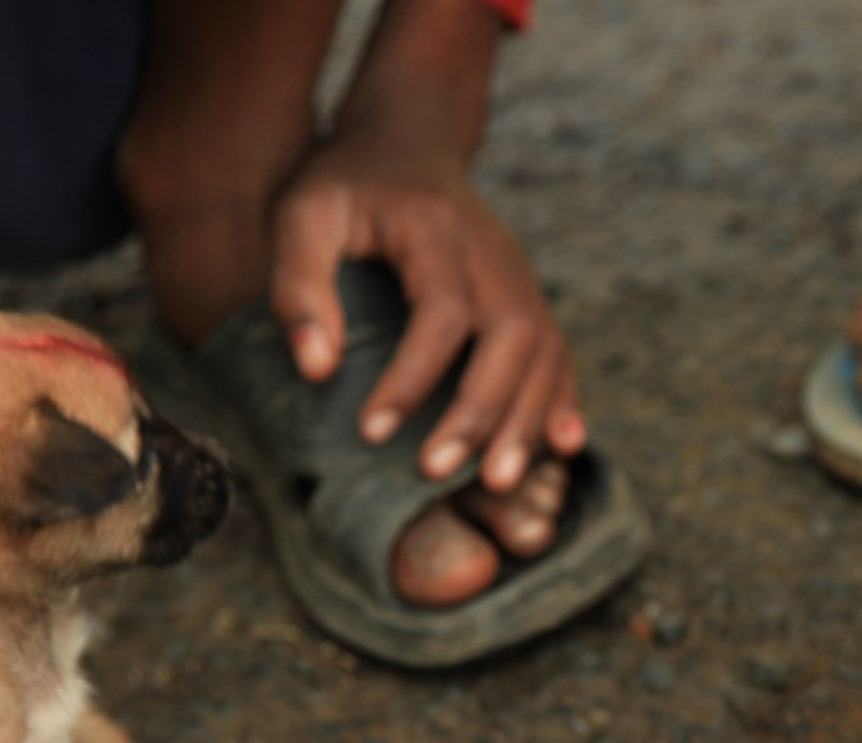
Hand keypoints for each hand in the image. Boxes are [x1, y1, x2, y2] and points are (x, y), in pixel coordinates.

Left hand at [267, 127, 583, 494]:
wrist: (406, 139)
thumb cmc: (344, 186)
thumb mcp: (301, 216)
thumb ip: (299, 287)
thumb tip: (316, 369)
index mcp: (435, 227)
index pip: (439, 311)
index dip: (411, 377)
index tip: (370, 431)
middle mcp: (493, 252)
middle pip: (510, 336)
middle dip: (479, 412)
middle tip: (436, 473)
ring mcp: (520, 275)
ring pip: (545, 351)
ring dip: (527, 420)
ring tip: (499, 484)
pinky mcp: (529, 297)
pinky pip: (559, 353)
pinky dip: (563, 402)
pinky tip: (560, 448)